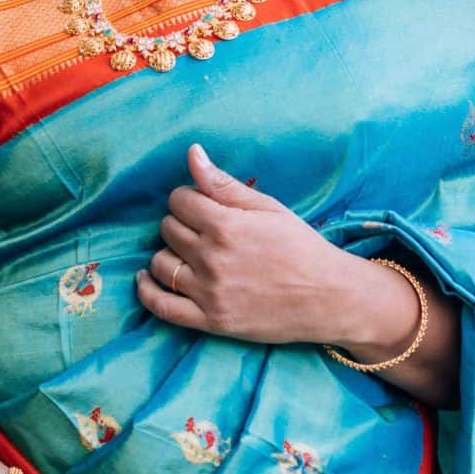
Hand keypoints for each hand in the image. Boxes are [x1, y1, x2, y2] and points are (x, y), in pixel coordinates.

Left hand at [136, 141, 368, 346]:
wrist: (327, 297)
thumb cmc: (301, 248)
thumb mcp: (268, 207)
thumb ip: (225, 184)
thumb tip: (192, 153)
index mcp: (226, 225)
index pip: (179, 201)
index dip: (188, 199)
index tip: (201, 206)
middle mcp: (211, 258)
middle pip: (167, 229)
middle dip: (181, 224)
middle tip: (202, 231)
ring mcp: (209, 292)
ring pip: (160, 263)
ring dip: (168, 254)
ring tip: (186, 254)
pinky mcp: (210, 320)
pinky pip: (160, 305)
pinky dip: (147, 290)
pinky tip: (147, 278)